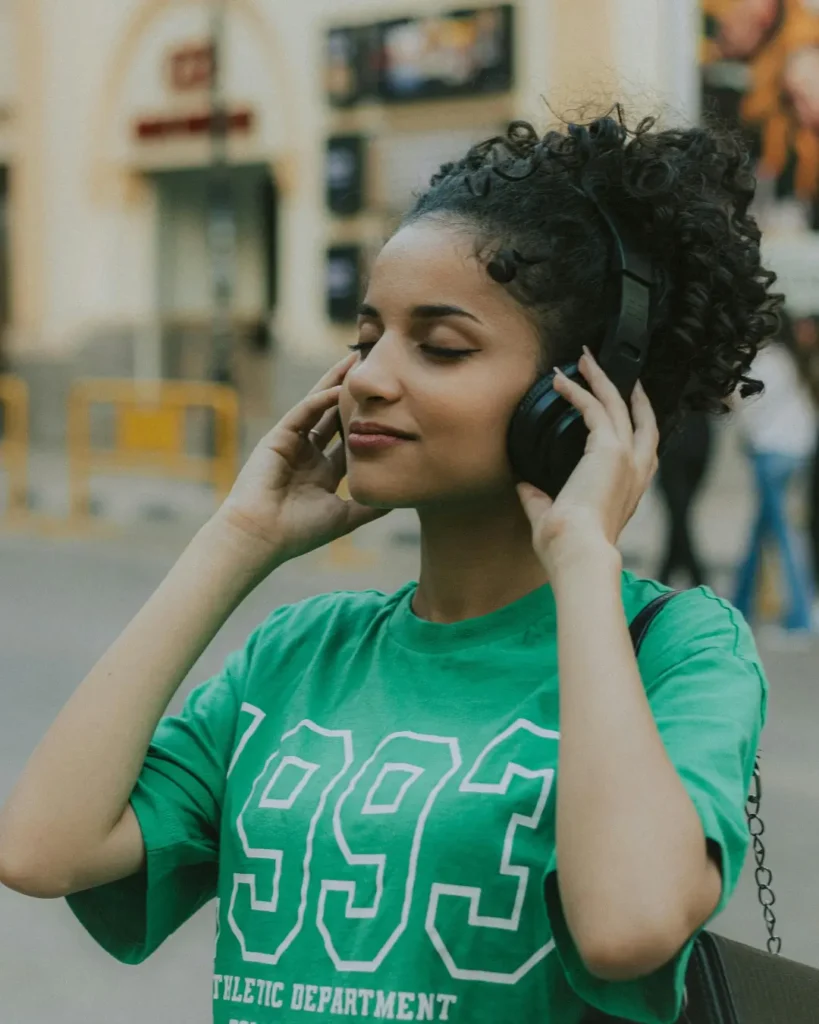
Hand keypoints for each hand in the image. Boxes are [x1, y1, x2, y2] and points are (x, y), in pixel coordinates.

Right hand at [212, 352, 390, 571]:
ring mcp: (292, 443)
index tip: (393, 405)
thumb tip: (401, 500)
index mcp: (323, 473)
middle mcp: (308, 454)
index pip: (350, 440)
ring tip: (356, 360)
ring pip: (319, 406)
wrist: (261, 537)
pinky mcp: (278, 437)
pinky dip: (320, 399)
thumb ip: (370, 506)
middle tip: (375, 368)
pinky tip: (340, 387)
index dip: (369, 422)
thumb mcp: (345, 517)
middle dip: (354, 394)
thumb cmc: (299, 532)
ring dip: (337, 383)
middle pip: (336, 416)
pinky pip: (303, 412)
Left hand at [516, 347, 658, 578]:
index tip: (620, 400)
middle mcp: (637, 469)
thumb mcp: (552, 517)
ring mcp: (627, 457)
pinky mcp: (610, 449)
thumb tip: (524, 486)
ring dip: (600, 378)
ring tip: (584, 358)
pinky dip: (577, 391)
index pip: (641, 444)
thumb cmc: (567, 545)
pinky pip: (594, 408)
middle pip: (639, 416)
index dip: (633, 418)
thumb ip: (540, 499)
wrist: (577, 551)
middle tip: (605, 366)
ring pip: (618, 405)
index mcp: (630, 487)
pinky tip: (560, 380)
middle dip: (624, 388)